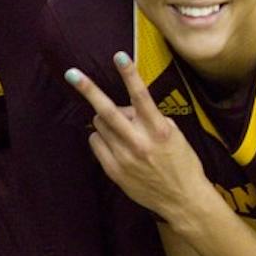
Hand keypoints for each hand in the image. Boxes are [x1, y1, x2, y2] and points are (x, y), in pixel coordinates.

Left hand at [64, 54, 212, 223]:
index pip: (141, 96)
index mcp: (159, 130)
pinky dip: (102, 137)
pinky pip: (95, 141)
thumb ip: (149, 118)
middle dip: (88, 89)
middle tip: (72, 73)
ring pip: (99, 124)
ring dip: (105, 120)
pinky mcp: (113, 170)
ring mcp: (124, 157)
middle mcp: (139, 143)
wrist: (183, 200)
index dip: (130, 74)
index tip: (119, 56)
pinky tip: (116, 144)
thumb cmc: (181, 162)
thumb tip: (125, 108)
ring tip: (121, 129)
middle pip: (107, 111)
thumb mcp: (174, 134)